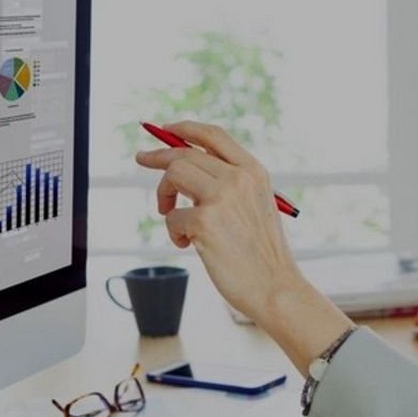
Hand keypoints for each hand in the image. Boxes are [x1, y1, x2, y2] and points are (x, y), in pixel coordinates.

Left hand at [136, 121, 352, 374]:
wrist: (275, 288)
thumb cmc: (262, 254)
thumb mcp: (255, 205)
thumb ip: (229, 184)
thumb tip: (183, 167)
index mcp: (253, 172)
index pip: (213, 136)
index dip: (185, 128)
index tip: (166, 130)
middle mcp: (238, 178)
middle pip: (185, 153)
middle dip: (158, 157)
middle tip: (141, 159)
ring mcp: (221, 197)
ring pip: (173, 175)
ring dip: (165, 196)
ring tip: (173, 219)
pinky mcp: (204, 221)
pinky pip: (171, 216)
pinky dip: (173, 232)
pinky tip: (188, 244)